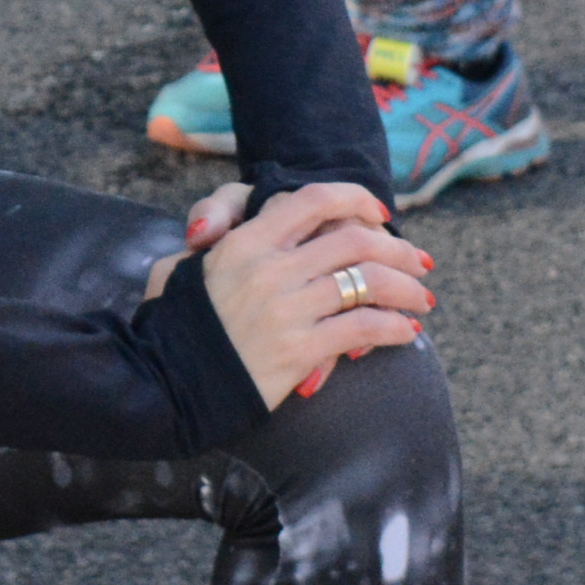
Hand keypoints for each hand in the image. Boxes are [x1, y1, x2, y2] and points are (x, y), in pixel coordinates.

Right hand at [146, 181, 429, 406]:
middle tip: (418, 263)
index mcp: (245, 242)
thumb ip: (209, 241)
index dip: (354, 200)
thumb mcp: (178, 266)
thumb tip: (219, 230)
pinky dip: (394, 328)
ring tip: (421, 301)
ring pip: (368, 283)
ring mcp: (287, 309)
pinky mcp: (298, 350)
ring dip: (406, 290)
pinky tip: (407, 333)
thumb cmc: (168, 325)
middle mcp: (270, 268)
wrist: (163, 384)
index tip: (378, 214)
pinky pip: (363, 329)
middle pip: (355, 241)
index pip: (313, 200)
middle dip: (397, 250)